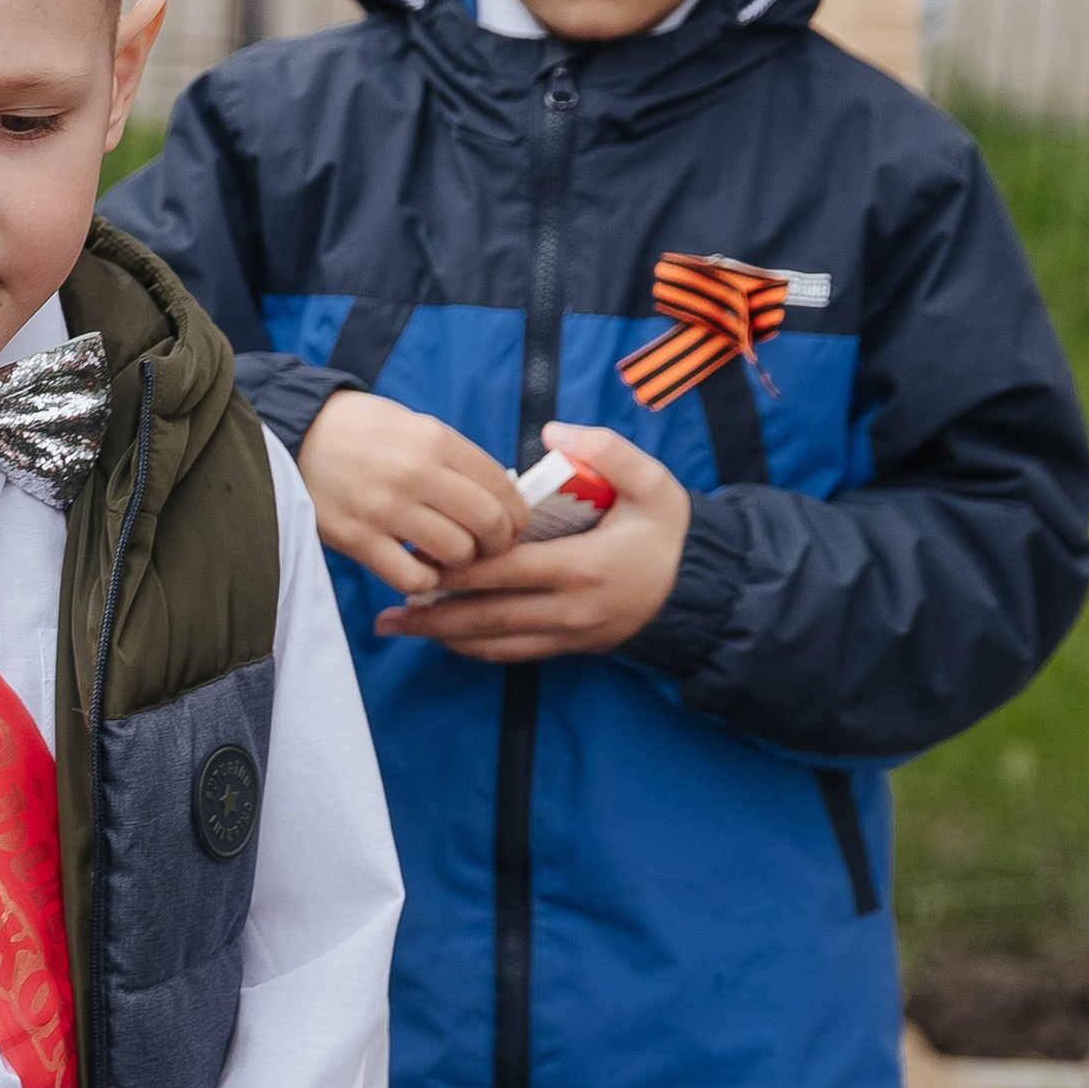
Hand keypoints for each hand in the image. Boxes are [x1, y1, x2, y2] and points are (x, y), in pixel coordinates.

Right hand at [298, 393, 529, 607]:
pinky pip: (411, 577)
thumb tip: (499, 498)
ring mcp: (384, 509)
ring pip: (455, 552)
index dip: (517, 513)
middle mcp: (413, 473)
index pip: (500, 485)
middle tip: (490, 546)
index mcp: (434, 440)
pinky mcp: (357, 539)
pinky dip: (425, 580)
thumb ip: (456, 460)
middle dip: (499, 542)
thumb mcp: (416, 427)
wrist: (295, 434)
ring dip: (462, 561)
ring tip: (450, 554)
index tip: (513, 525)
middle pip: (487, 522)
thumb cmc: (362, 431)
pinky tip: (420, 567)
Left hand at [394, 418, 690, 661]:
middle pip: (488, 616)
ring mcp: (569, 634)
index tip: (417, 557)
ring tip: (400, 626)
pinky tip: (444, 638)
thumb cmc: (670, 531)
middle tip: (386, 609)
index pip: (506, 570)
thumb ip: (607, 451)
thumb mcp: (652, 482)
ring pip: (494, 643)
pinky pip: (512, 655)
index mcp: (583, 566)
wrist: (702, 588)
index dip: (458, 568)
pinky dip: (474, 648)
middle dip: (433, 613)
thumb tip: (553, 432)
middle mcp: (570, 608)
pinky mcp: (570, 648)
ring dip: (444, 636)